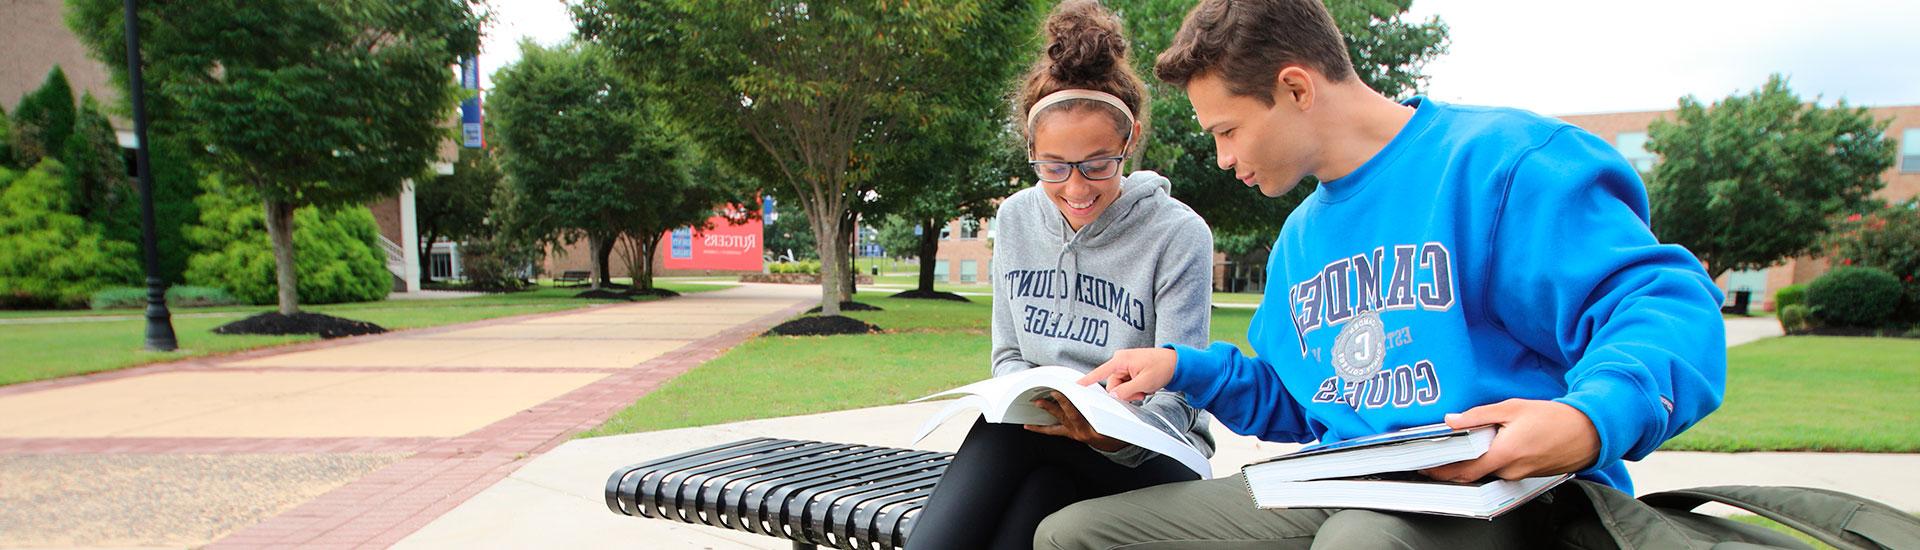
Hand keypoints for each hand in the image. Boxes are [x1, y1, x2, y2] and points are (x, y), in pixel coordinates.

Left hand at [1025, 391, 1128, 451]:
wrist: (1117, 446)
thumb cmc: (1118, 430)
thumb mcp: (1117, 418)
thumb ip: (1104, 407)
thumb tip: (1092, 392)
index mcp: (1093, 428)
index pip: (1076, 414)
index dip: (1065, 403)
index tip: (1057, 392)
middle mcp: (1082, 431)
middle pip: (1066, 415)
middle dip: (1055, 405)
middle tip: (1046, 395)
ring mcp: (1075, 433)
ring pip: (1059, 421)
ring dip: (1048, 410)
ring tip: (1037, 403)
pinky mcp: (1071, 435)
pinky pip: (1053, 431)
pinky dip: (1041, 428)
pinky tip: (1029, 426)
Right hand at [1078, 348, 1177, 401]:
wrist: (1178, 363)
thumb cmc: (1163, 367)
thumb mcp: (1144, 383)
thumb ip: (1126, 391)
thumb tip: (1113, 396)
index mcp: (1121, 360)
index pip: (1100, 372)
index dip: (1087, 380)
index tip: (1075, 385)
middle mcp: (1121, 361)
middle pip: (1113, 385)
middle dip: (1126, 392)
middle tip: (1142, 391)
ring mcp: (1126, 366)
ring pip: (1120, 387)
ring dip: (1133, 391)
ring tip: (1146, 387)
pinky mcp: (1131, 370)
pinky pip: (1127, 385)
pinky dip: (1136, 388)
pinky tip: (1146, 385)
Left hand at [1420, 398, 1601, 482]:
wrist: (1589, 433)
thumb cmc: (1554, 418)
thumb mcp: (1512, 408)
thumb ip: (1479, 415)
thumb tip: (1452, 420)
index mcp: (1504, 454)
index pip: (1463, 470)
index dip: (1441, 471)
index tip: (1424, 466)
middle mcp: (1510, 470)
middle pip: (1471, 475)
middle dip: (1449, 470)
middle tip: (1430, 462)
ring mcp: (1520, 476)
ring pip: (1487, 473)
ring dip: (1470, 465)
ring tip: (1454, 451)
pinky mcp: (1527, 475)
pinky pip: (1501, 472)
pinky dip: (1488, 464)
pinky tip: (1483, 451)